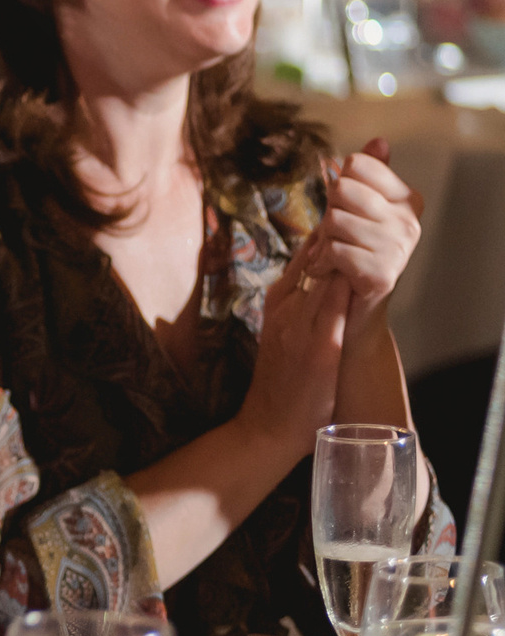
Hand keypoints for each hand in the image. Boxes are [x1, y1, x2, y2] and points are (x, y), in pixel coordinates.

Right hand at [243, 222, 350, 454]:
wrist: (269, 424)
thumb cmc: (283, 380)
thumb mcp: (283, 332)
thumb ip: (300, 303)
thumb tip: (324, 272)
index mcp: (278, 303)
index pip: (304, 256)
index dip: (327, 233)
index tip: (349, 215)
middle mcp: (286, 309)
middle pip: (314, 259)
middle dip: (339, 233)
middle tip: (362, 211)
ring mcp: (301, 328)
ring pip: (323, 276)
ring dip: (344, 252)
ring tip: (366, 230)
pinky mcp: (319, 349)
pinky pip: (335, 308)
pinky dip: (346, 286)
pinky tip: (360, 272)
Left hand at [315, 137, 422, 323]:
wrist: (352, 302)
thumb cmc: (352, 247)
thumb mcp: (357, 206)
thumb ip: (368, 174)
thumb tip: (380, 141)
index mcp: (406, 199)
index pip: (358, 163)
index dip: (339, 183)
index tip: (346, 205)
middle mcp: (408, 221)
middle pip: (342, 188)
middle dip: (328, 210)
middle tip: (337, 233)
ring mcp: (398, 248)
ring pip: (334, 219)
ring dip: (323, 239)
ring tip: (335, 252)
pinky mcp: (381, 273)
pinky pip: (335, 250)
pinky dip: (323, 261)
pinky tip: (332, 270)